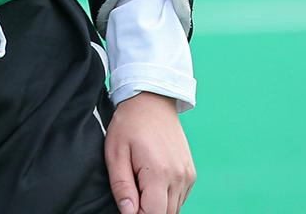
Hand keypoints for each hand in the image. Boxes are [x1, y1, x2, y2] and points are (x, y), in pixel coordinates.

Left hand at [105, 92, 194, 213]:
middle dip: (147, 212)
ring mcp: (188, 175)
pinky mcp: (191, 173)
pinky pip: (180, 198)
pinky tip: (152, 184)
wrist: (152, 102)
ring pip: (174, 209)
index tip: (126, 207)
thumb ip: (122, 187)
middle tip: (131, 196)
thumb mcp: (115, 154)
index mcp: (159, 173)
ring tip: (140, 186)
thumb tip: (128, 213)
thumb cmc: (130, 125)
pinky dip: (167, 200)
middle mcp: (179, 177)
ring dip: (157, 207)